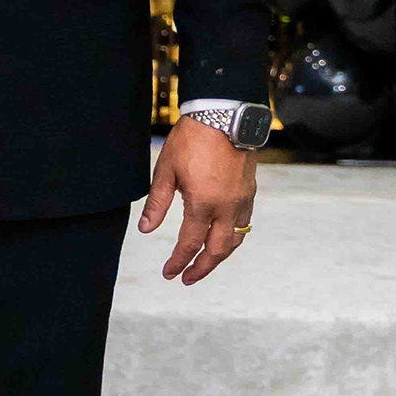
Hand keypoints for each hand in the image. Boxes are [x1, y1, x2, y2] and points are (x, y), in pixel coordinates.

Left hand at [140, 117, 255, 284]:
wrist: (224, 116)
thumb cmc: (191, 141)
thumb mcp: (166, 171)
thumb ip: (157, 204)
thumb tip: (146, 230)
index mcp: (203, 204)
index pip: (189, 244)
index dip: (178, 262)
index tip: (168, 274)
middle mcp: (227, 208)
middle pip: (217, 250)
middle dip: (202, 269)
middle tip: (187, 279)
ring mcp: (242, 201)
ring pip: (235, 240)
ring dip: (220, 256)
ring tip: (204, 264)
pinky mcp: (250, 193)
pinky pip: (244, 224)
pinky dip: (233, 238)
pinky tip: (222, 239)